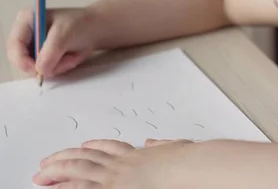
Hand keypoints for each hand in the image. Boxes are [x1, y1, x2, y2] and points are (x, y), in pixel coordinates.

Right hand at [6, 8, 97, 77]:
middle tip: (67, 61)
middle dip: (46, 64)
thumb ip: (50, 52)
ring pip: (37, 68)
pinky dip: (62, 67)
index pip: (14, 44)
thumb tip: (39, 70)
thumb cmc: (81, 25)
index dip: (21, 60)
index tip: (36, 70)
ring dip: (58, 66)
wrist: (98, 29)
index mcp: (27, 21)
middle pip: (22, 60)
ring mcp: (36, 47)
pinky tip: (72, 57)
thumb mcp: (64, 34)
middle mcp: (27, 34)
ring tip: (73, 55)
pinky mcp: (45, 57)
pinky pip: (48, 71)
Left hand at [33, 139, 194, 188]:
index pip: (111, 148)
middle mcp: (122, 164)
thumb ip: (163, 147)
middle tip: (49, 163)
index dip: (94, 147)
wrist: (185, 169)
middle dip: (65, 158)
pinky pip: (81, 188)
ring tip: (41, 175)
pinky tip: (53, 188)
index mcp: (137, 155)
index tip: (84, 145)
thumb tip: (155, 143)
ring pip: (78, 169)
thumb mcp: (177, 148)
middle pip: (87, 157)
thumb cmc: (185, 162)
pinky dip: (66, 188)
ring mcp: (114, 177)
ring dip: (58, 170)